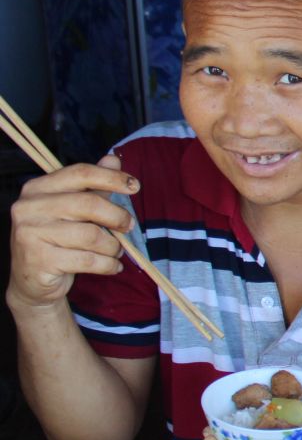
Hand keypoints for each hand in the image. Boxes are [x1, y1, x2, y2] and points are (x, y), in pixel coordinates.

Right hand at [7, 155, 139, 309]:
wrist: (32, 281)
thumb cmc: (58, 241)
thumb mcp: (73, 211)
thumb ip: (93, 186)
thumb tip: (114, 159)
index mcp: (37, 189)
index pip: (80, 173)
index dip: (111, 177)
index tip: (135, 186)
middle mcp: (29, 207)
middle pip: (89, 204)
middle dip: (118, 216)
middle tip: (129, 226)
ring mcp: (30, 234)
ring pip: (91, 235)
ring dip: (113, 246)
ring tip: (115, 251)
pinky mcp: (40, 260)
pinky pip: (88, 260)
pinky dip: (108, 264)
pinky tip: (112, 266)